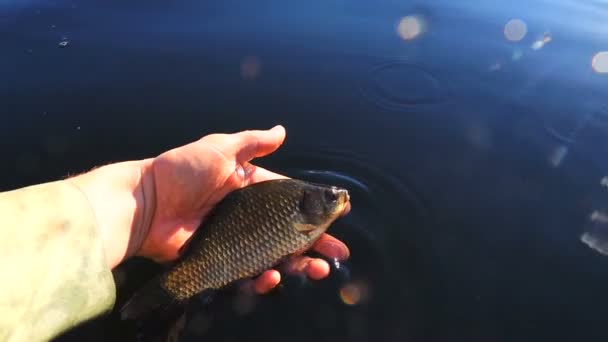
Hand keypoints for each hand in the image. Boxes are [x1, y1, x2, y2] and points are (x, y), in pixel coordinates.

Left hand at [70, 125, 349, 294]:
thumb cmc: (181, 170)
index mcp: (251, 189)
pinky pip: (246, 274)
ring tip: (315, 271)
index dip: (315, 210)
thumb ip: (252, 142)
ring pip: (274, 256)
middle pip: (289, 233)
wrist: (144, 203)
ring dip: (298, 265)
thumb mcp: (219, 148)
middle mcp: (247, 216)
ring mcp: (235, 241)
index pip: (291, 201)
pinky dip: (262, 279)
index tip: (339, 218)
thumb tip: (283, 130)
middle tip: (337, 255)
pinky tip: (272, 278)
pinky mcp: (220, 261)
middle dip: (316, 244)